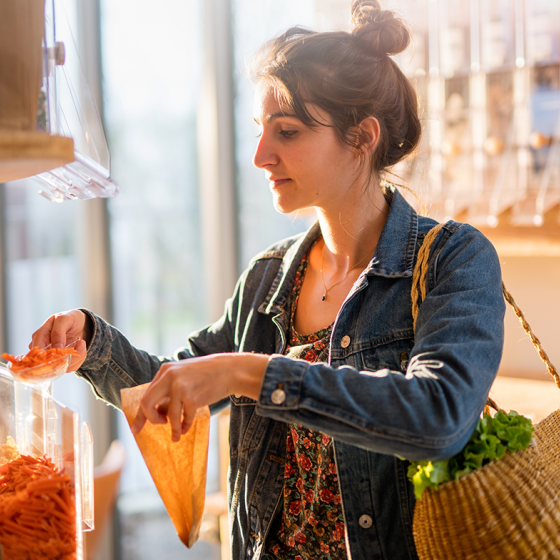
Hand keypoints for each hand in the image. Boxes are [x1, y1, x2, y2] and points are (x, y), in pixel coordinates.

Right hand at [30, 310, 88, 370]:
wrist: (81, 322)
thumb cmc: (69, 318)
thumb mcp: (64, 319)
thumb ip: (58, 333)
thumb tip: (56, 349)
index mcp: (39, 336)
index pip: (37, 352)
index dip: (49, 356)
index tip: (64, 351)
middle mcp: (44, 348)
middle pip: (50, 363)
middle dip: (67, 357)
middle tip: (80, 343)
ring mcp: (53, 356)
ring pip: (61, 367)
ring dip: (75, 358)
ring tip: (81, 343)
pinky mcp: (62, 361)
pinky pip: (69, 367)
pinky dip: (79, 359)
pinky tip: (82, 348)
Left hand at [131, 352, 268, 441]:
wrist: (229, 370)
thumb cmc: (207, 375)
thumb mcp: (183, 375)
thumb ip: (169, 389)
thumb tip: (157, 413)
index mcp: (165, 371)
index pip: (146, 395)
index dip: (140, 415)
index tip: (136, 429)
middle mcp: (169, 377)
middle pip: (146, 404)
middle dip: (150, 419)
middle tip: (159, 425)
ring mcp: (180, 387)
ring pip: (168, 416)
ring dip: (172, 429)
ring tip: (177, 435)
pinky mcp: (192, 398)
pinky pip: (184, 419)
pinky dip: (185, 426)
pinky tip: (187, 428)